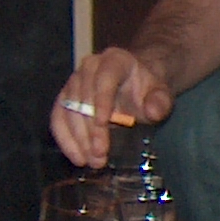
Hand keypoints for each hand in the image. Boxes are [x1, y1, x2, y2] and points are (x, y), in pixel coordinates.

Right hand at [52, 49, 172, 167]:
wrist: (137, 83)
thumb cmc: (148, 89)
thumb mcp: (161, 94)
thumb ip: (160, 102)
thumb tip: (152, 111)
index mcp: (114, 60)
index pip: (104, 80)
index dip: (101, 102)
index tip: (102, 125)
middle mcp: (89, 67)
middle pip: (84, 99)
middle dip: (91, 130)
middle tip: (100, 155)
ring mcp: (74, 82)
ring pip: (68, 111)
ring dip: (78, 139)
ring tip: (92, 160)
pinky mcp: (65, 98)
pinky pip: (58, 119)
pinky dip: (66, 139)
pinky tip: (77, 156)